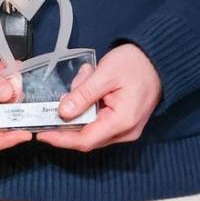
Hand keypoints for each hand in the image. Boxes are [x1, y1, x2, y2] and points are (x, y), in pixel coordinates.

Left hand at [35, 43, 162, 151]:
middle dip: (69, 119)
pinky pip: (98, 122)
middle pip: (86, 137)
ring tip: (84, 80)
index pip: (84, 140)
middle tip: (62, 96)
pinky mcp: (122, 123)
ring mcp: (125, 130)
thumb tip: (62, 113)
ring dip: (79, 110)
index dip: (60, 139)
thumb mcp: (105, 74)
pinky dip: (88, 108)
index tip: (41, 133)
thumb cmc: (136, 64)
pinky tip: (89, 87)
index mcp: (122, 122)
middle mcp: (125, 132)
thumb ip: (83, 95)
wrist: (158, 60)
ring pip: (90, 129)